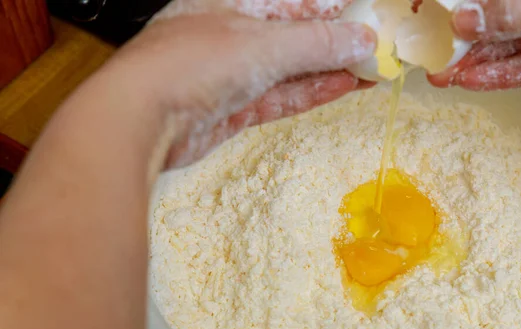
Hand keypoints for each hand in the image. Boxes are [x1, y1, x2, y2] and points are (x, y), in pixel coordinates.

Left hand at [139, 0, 372, 170]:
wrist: (141, 121)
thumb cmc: (189, 64)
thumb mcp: (262, 44)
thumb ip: (315, 43)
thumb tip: (360, 39)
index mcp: (233, 2)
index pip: (294, 2)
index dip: (332, 11)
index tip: (367, 19)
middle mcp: (231, 34)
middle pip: (294, 36)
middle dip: (335, 44)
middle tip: (375, 51)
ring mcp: (232, 74)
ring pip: (291, 70)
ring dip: (329, 72)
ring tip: (369, 72)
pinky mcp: (233, 108)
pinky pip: (280, 97)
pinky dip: (310, 93)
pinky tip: (341, 89)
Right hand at [428, 0, 520, 91]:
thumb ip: (519, 12)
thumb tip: (465, 18)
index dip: (463, 0)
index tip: (429, 9)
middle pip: (500, 19)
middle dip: (464, 37)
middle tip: (432, 52)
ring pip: (510, 48)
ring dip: (475, 62)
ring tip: (443, 75)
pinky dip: (499, 77)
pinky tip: (471, 81)